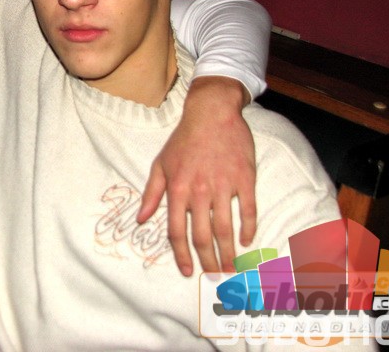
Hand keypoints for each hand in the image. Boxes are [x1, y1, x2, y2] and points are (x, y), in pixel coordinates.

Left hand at [137, 76, 256, 275]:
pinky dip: (248, 228)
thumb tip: (140, 219)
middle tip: (215, 277)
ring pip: (225, 228)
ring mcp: (223, 185)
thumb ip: (151, 193)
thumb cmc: (183, 139)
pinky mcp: (244, 177)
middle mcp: (199, 191)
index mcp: (177, 189)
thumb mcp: (160, 164)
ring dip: (229, 252)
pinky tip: (246, 240)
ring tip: (232, 267)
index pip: (176, 231)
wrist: (211, 113)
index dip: (181, 255)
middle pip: (202, 236)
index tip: (187, 271)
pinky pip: (248, 209)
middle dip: (208, 261)